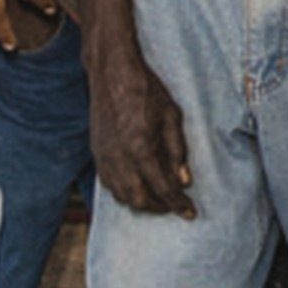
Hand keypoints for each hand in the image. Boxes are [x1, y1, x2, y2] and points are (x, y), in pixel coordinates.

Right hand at [86, 31, 193, 217]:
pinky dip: (124, 192)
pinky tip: (137, 188)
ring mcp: (105, 156)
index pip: (163, 188)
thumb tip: (184, 181)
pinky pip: (108, 183)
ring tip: (159, 200)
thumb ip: (178, 152)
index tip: (191, 213)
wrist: (113, 74)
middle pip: (138, 199)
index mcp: (141, 149)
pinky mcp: (97, 152)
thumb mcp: (173, 118)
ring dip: (141, 203)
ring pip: (120, 195)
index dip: (178, 204)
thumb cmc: (146, 91)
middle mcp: (120, 158)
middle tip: (176, 207)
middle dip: (159, 208)